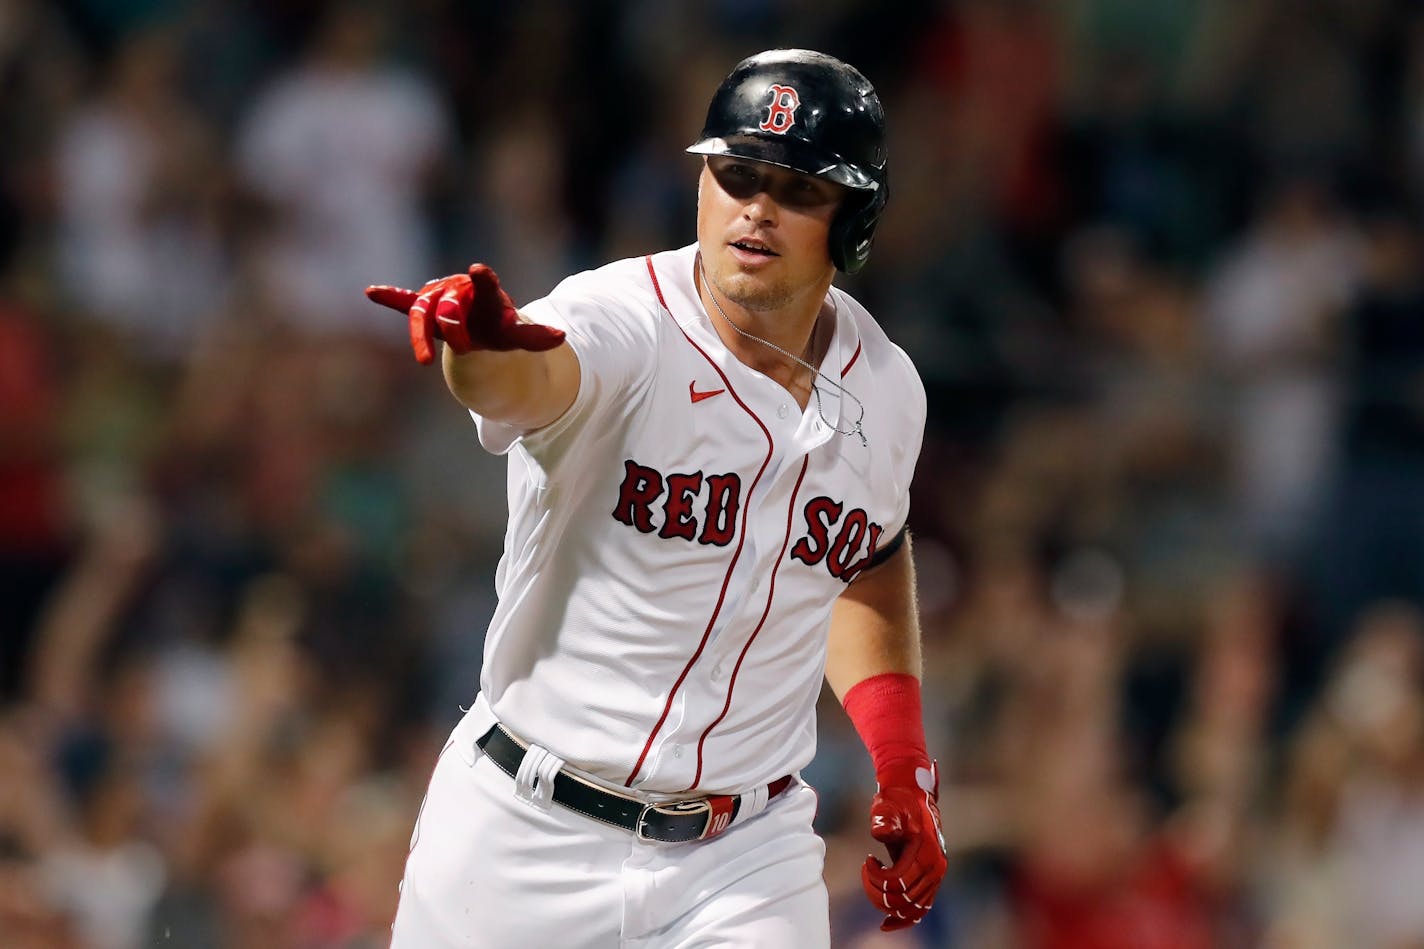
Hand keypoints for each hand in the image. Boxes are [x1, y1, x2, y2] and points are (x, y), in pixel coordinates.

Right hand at [364, 264, 563, 364]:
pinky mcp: (423, 307)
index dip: (485, 282)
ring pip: (424, 311)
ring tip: (424, 360)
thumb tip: (562, 337)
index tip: (479, 271)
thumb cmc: (498, 327)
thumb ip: (535, 337)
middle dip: (452, 323)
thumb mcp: (516, 336)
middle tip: (461, 345)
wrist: (478, 320)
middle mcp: (460, 292)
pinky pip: (404, 302)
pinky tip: (372, 292)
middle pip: (450, 306)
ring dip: (421, 334)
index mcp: (487, 296)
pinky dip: (391, 297)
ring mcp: (439, 298)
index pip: (487, 289)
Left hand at [860, 760, 946, 931]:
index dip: (877, 878)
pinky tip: (888, 924)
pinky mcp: (932, 879)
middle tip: (866, 871)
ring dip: (888, 905)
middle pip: (904, 898)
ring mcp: (936, 875)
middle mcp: (935, 867)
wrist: (913, 794)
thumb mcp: (887, 807)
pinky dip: (906, 918)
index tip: (867, 859)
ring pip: (912, 908)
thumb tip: (881, 831)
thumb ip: (885, 820)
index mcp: (926, 852)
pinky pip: (921, 908)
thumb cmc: (897, 800)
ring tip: (872, 886)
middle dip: (878, 891)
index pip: (899, 882)